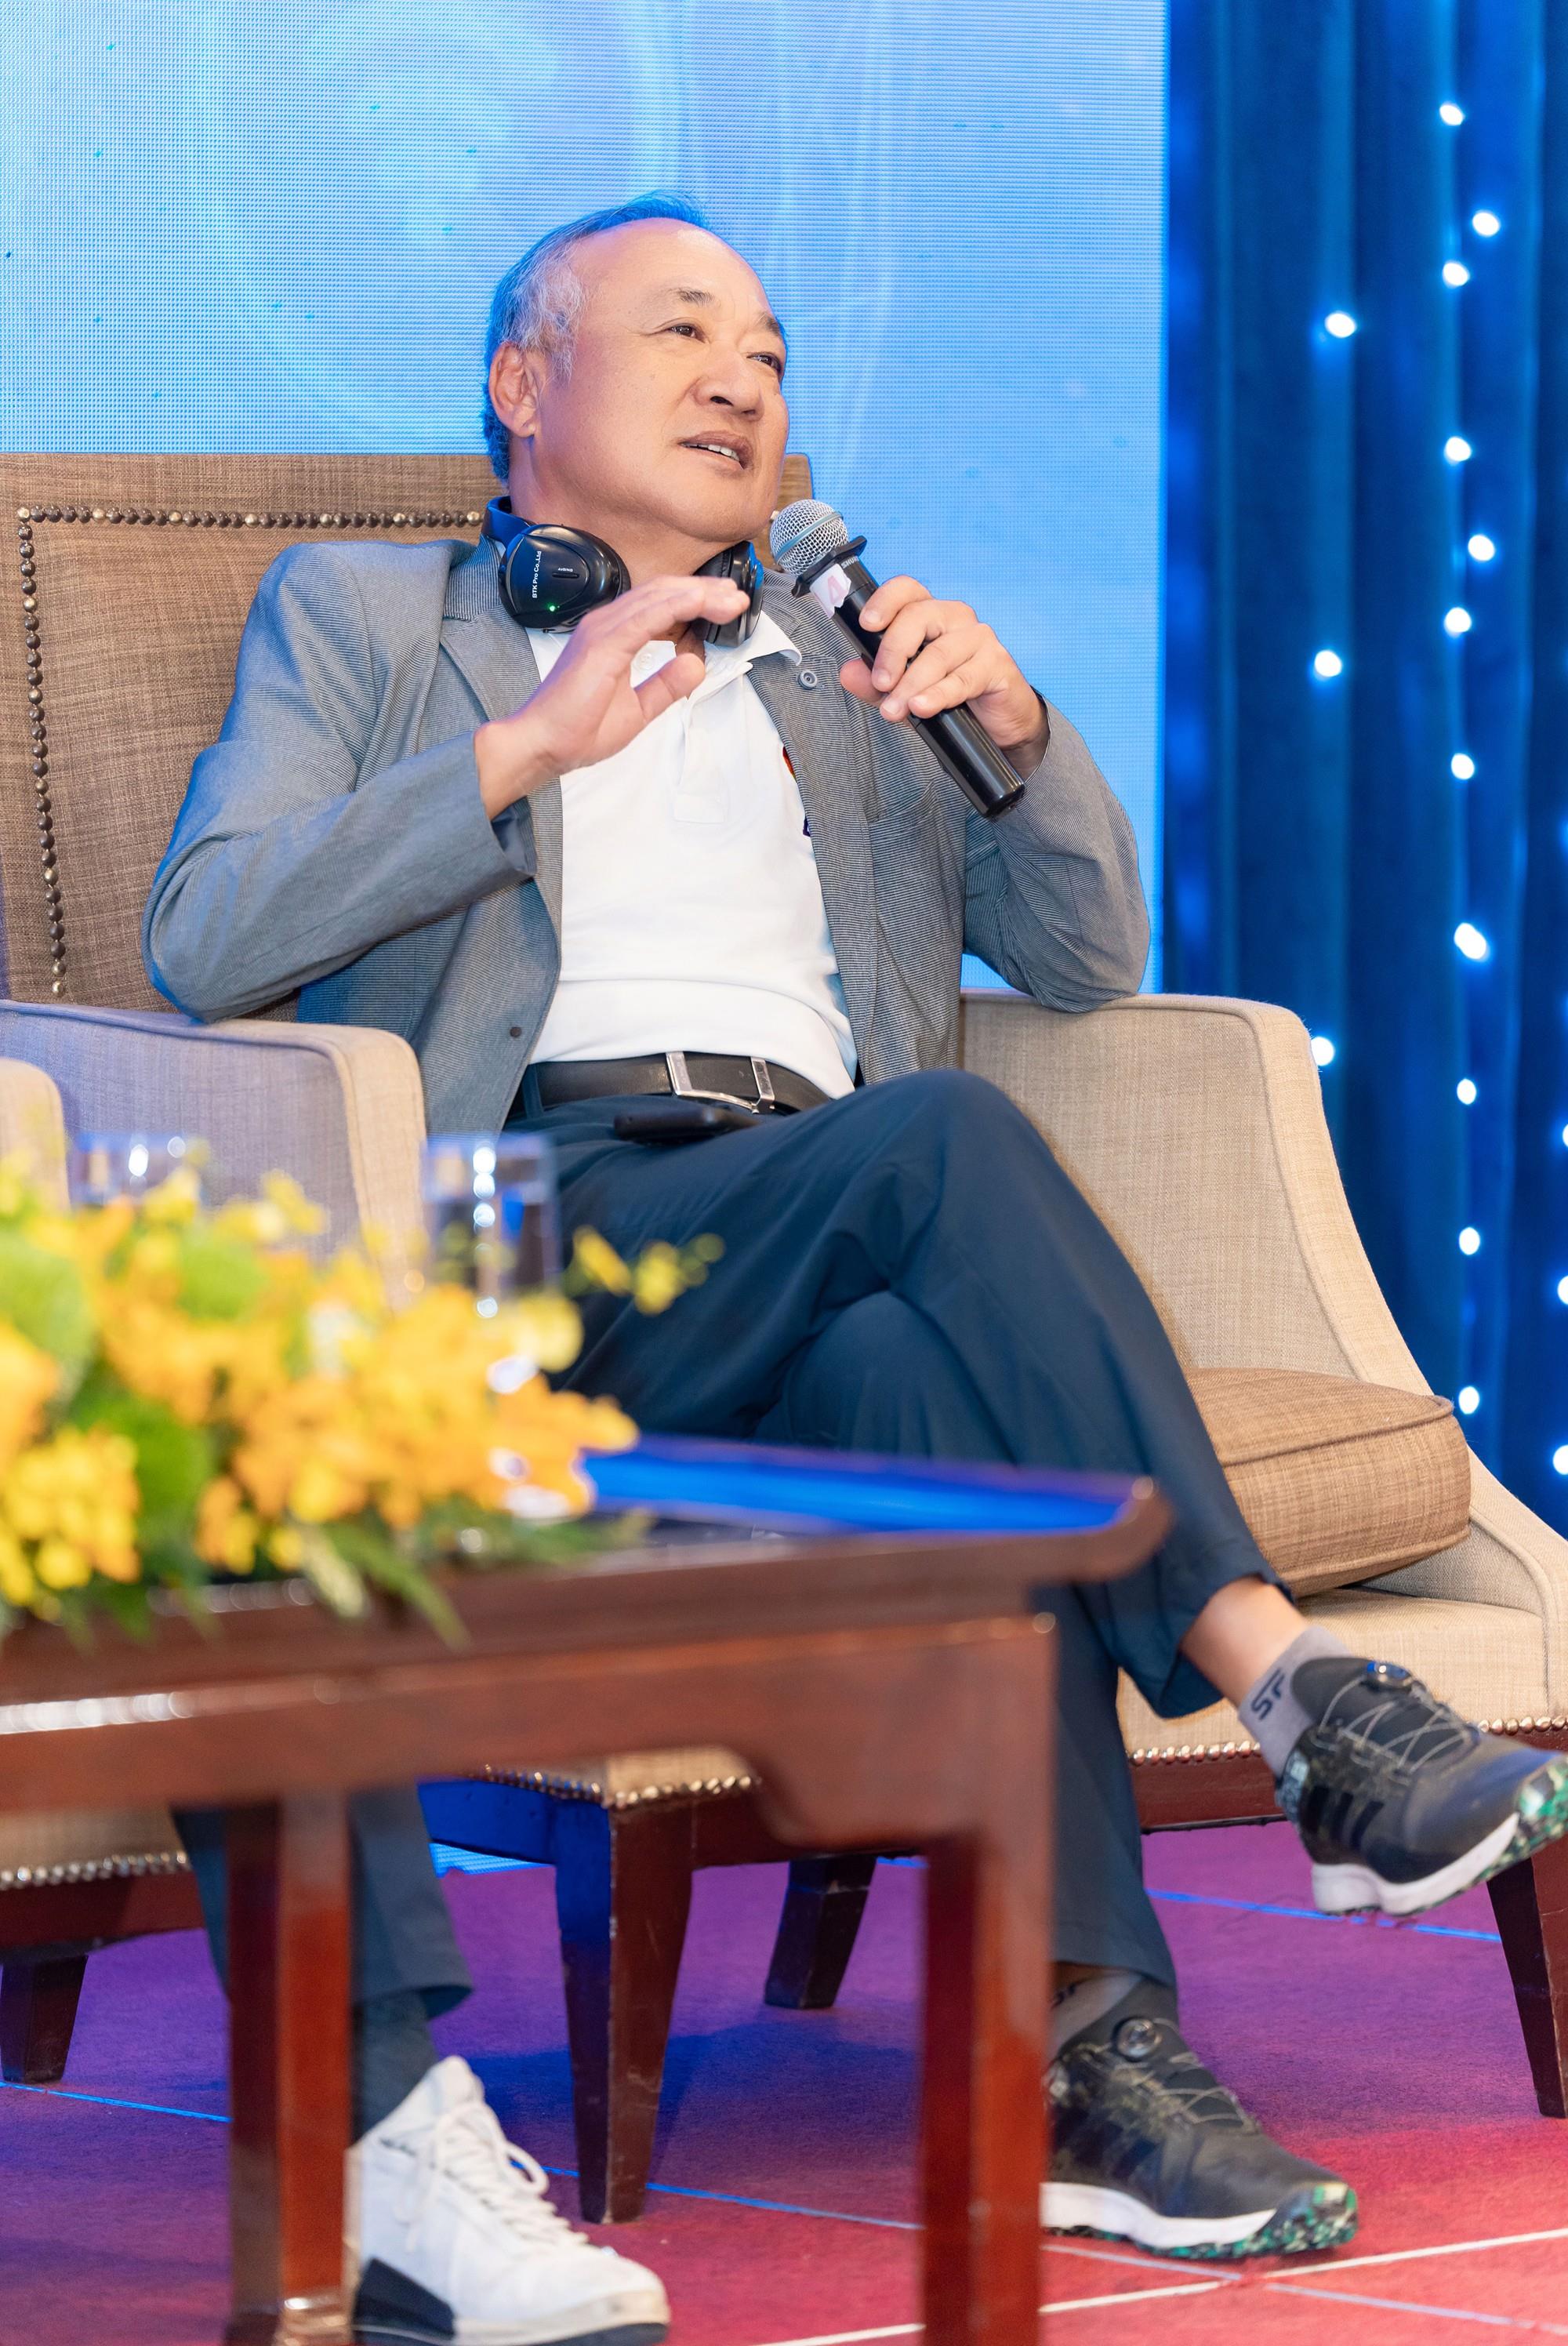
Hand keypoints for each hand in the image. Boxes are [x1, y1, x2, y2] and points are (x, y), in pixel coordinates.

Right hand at [473, 573, 749, 814]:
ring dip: (698, 594)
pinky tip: (701, 602)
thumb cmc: (579, 728)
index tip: (728, 606)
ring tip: (731, 600)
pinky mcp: (601, 643)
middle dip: (705, 592)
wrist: (544, 745)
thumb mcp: (638, 708)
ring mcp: (602, 629)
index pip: (662, 604)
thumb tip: (695, 663)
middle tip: (739, 598)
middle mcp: (607, 623)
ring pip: (659, 598)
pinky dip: (676, 605)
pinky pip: (645, 616)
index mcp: (614, 634)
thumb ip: (665, 684)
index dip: (697, 600)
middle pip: (664, 593)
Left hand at [838, 577, 1047, 769]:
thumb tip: (848, 673)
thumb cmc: (950, 697)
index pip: (907, 590)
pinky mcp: (997, 664)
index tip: (867, 624)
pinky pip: (963, 678)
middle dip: (893, 652)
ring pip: (939, 653)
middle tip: (880, 684)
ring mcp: (978, 638)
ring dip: (912, 684)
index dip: (885, 600)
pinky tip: (923, 707)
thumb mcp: (904, 692)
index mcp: (930, 615)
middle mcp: (955, 618)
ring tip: (894, 710)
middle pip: (919, 617)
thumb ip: (874, 683)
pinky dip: (939, 695)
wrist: (996, 723)